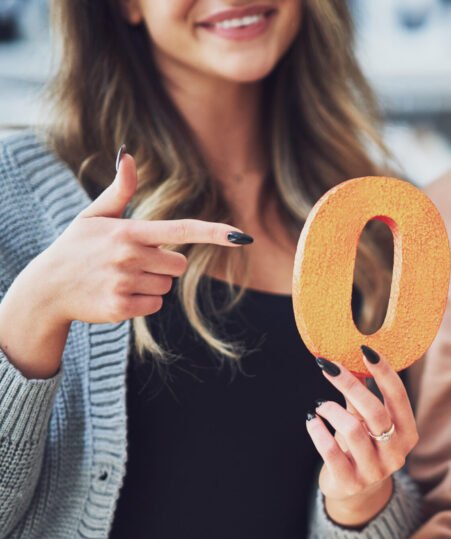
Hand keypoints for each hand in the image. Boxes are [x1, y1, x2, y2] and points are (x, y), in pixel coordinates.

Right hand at [0, 148, 245, 377]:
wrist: (46, 289)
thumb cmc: (76, 247)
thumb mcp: (94, 216)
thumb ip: (120, 189)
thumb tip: (129, 155)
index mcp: (128, 231)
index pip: (182, 229)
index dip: (214, 233)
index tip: (241, 236)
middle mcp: (129, 256)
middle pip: (179, 264)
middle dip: (162, 264)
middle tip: (130, 262)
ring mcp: (124, 283)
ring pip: (166, 285)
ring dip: (149, 284)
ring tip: (118, 278)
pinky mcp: (121, 308)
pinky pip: (155, 306)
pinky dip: (141, 303)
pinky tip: (116, 294)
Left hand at [305, 346, 418, 526]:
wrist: (355, 491)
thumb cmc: (363, 446)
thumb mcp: (368, 422)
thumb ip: (364, 397)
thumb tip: (352, 360)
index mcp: (407, 433)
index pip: (398, 397)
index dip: (384, 372)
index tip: (365, 351)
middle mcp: (396, 453)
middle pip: (375, 412)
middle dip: (350, 385)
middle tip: (329, 367)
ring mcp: (374, 471)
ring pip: (352, 431)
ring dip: (331, 410)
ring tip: (320, 405)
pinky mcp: (351, 483)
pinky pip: (331, 452)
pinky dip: (318, 432)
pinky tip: (312, 420)